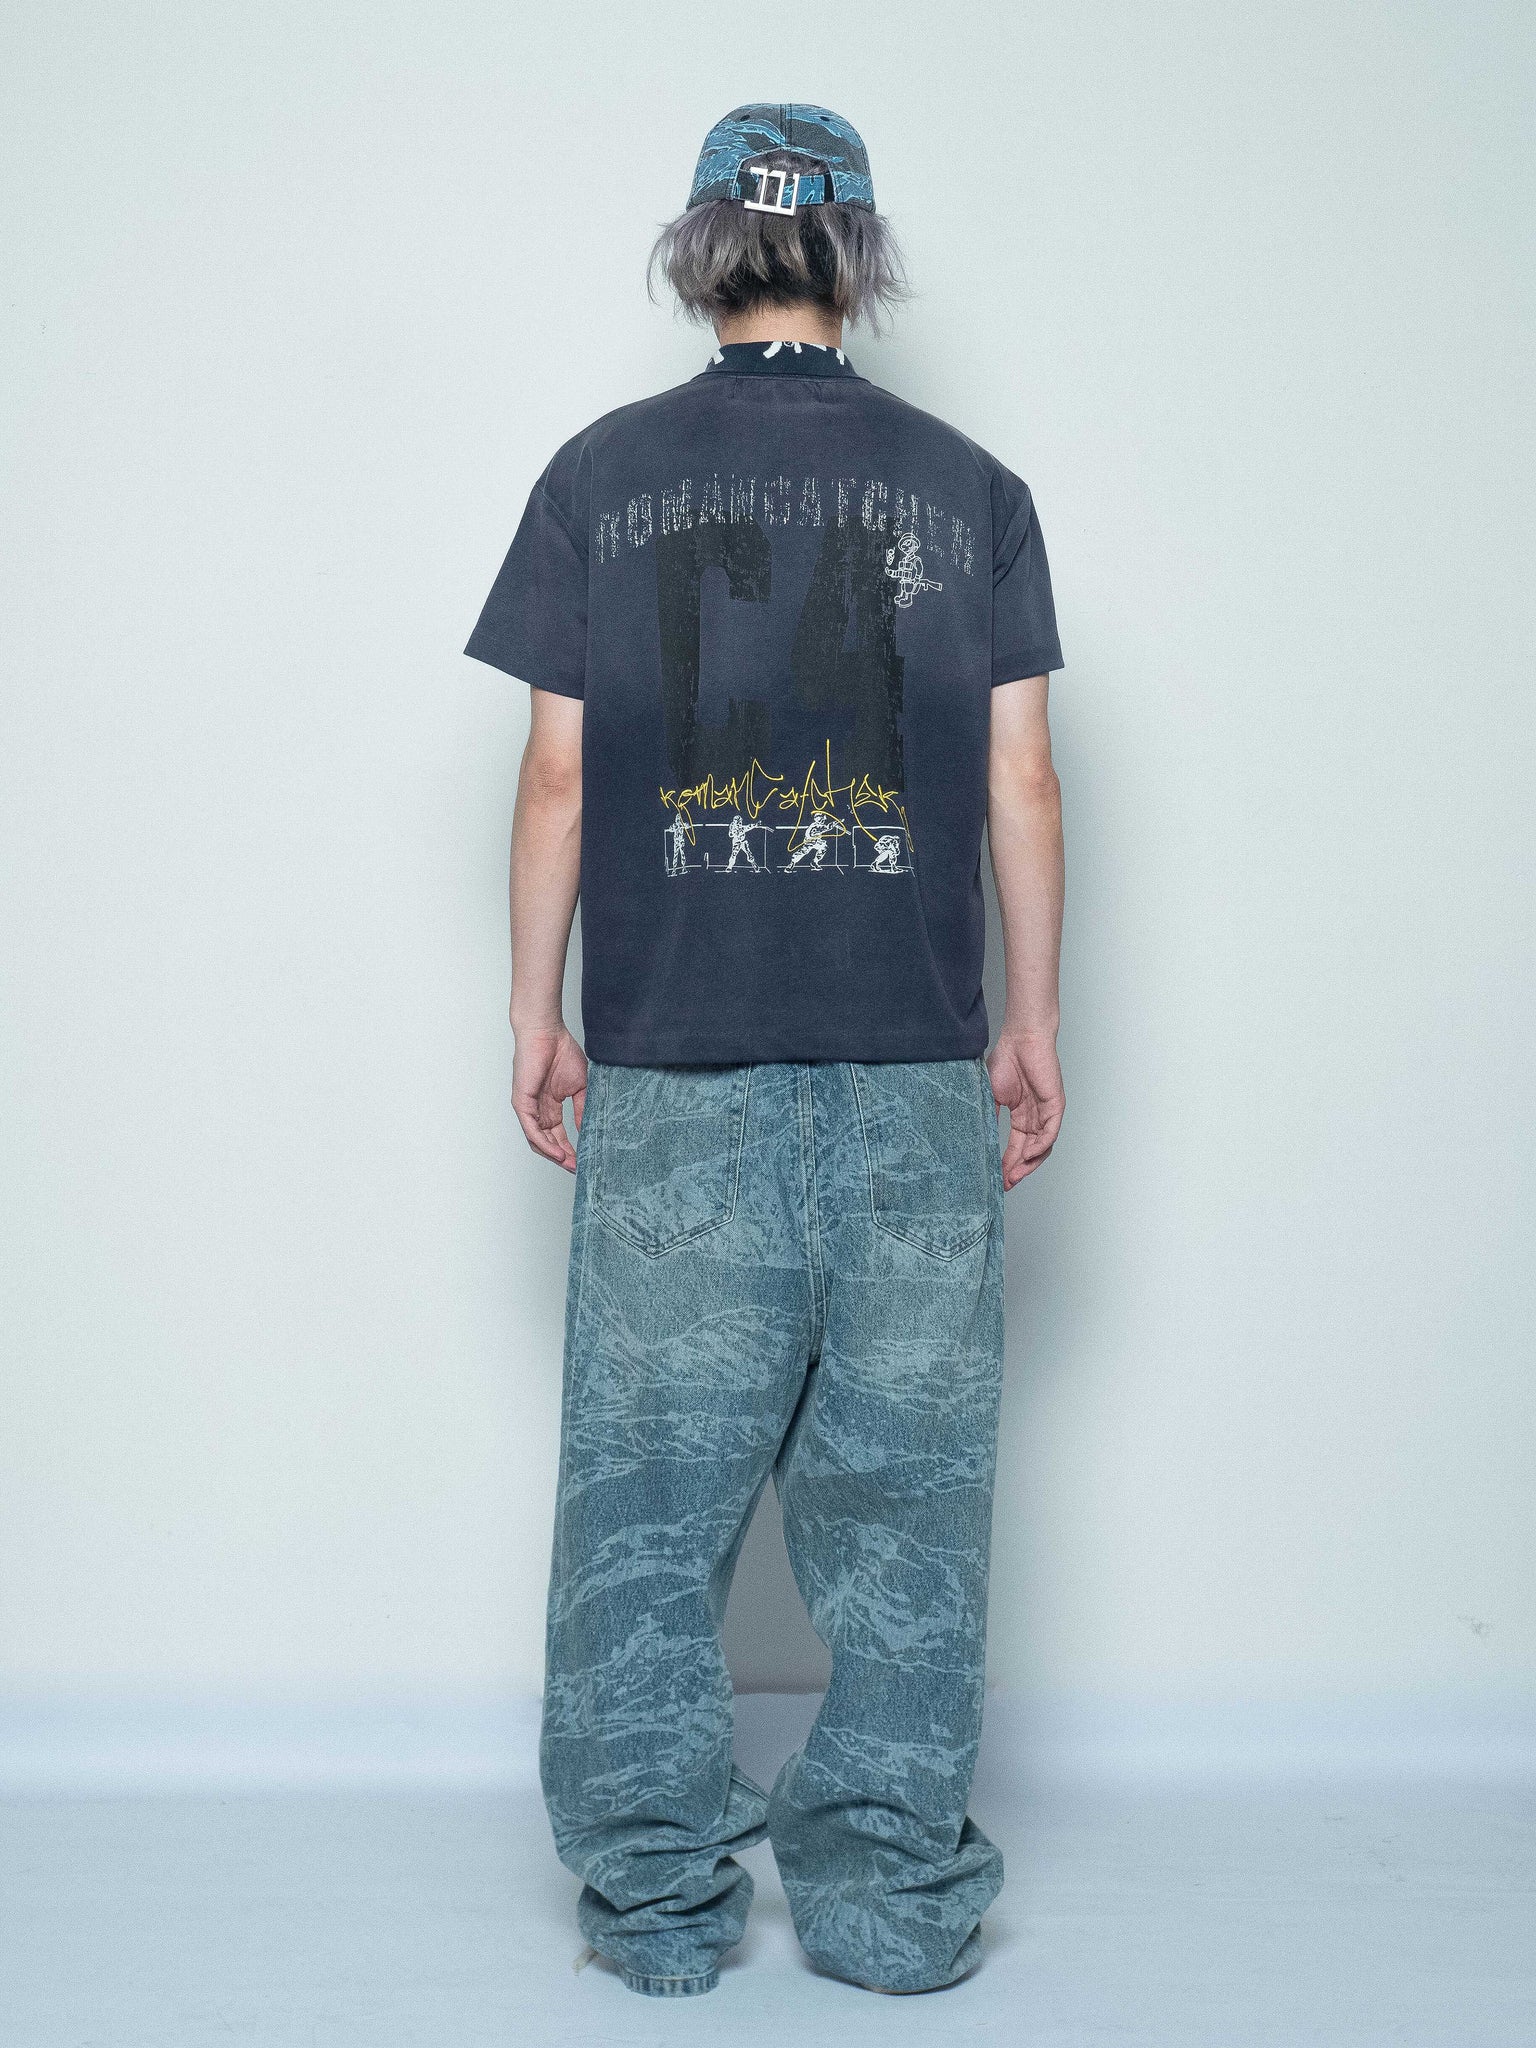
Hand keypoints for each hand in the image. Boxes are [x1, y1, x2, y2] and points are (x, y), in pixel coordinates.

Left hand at [511, 1025, 587, 1172]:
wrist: (547, 1033)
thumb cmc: (562, 1052)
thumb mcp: (580, 1087)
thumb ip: (582, 1110)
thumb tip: (589, 1131)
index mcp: (550, 1107)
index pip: (559, 1136)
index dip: (571, 1150)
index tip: (585, 1161)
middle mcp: (538, 1111)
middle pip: (548, 1143)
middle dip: (563, 1158)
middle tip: (579, 1169)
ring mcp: (528, 1108)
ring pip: (538, 1141)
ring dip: (554, 1155)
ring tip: (570, 1165)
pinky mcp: (522, 1103)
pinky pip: (532, 1130)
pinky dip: (545, 1144)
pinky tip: (558, 1153)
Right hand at [987, 1033, 1064, 1189]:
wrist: (1021, 1039)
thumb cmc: (1005, 1060)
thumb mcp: (990, 1095)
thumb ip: (988, 1117)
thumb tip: (979, 1139)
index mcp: (1020, 1115)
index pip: (1016, 1146)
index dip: (1007, 1164)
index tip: (997, 1179)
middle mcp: (1034, 1117)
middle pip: (1029, 1152)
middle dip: (1017, 1169)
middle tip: (1005, 1184)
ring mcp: (1046, 1112)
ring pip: (1041, 1147)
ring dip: (1028, 1163)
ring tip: (1014, 1175)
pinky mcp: (1055, 1105)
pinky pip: (1050, 1132)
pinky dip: (1040, 1146)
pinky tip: (1028, 1156)